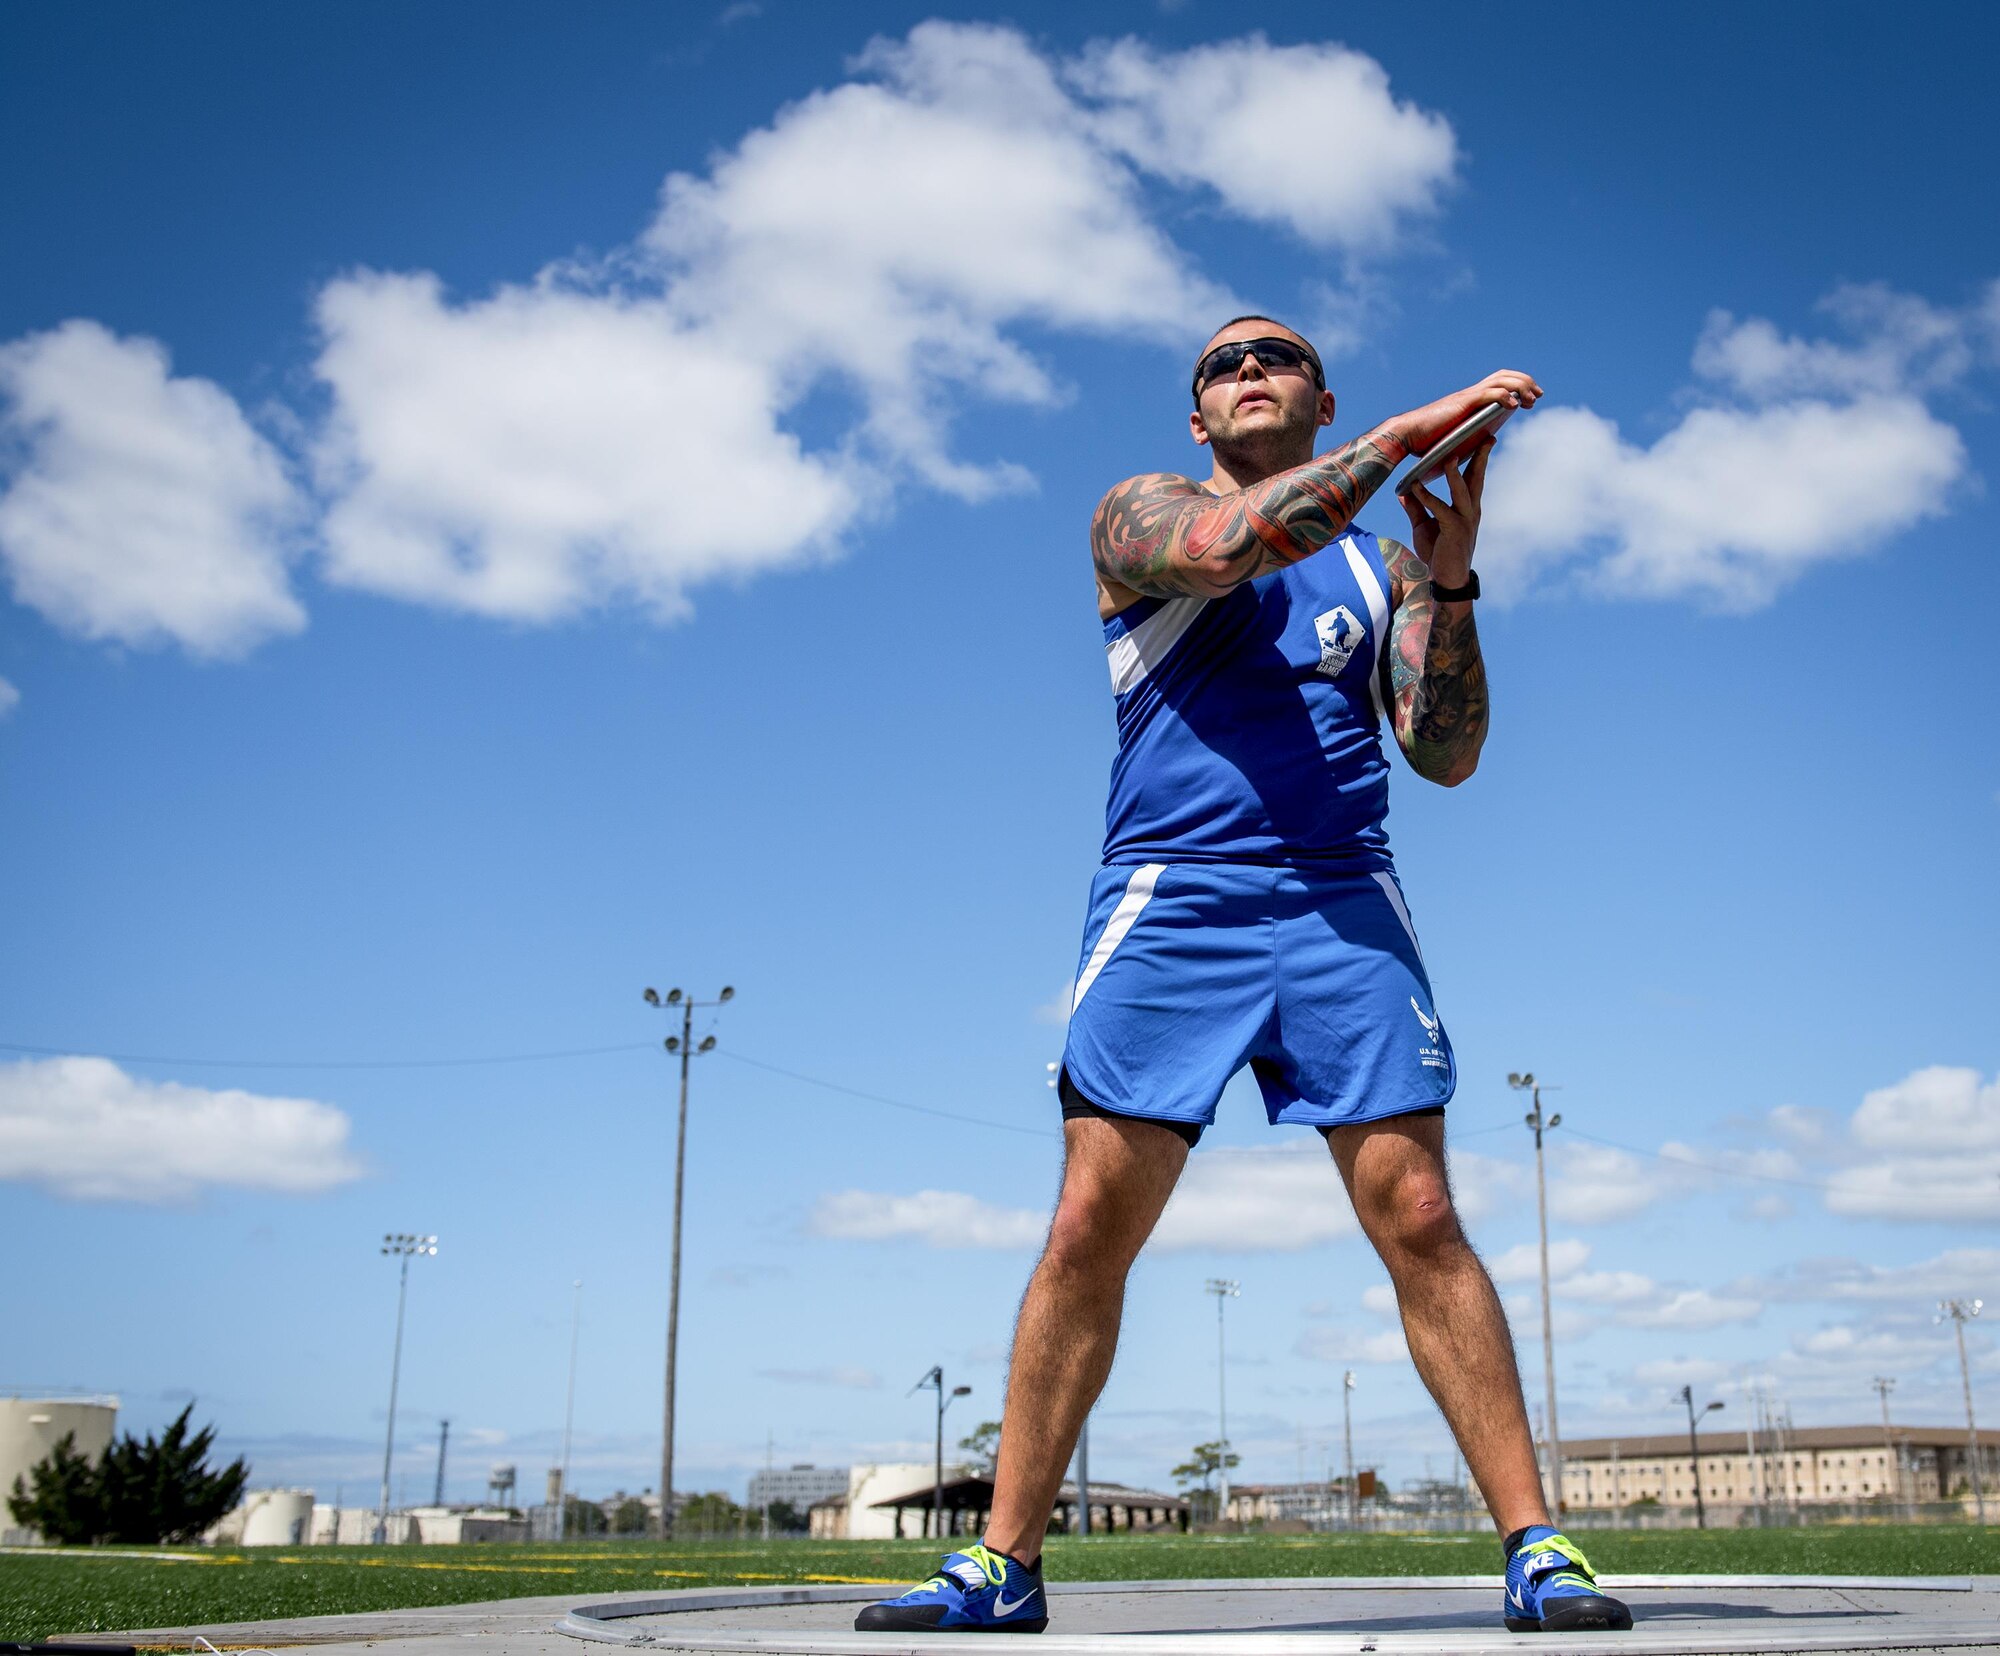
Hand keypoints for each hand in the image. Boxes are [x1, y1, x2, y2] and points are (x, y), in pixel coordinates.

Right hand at [1388, 369, 1542, 455]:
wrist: (1407, 434)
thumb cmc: (1426, 440)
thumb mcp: (1456, 438)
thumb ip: (1471, 437)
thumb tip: (1484, 443)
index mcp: (1470, 400)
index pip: (1499, 381)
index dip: (1518, 385)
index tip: (1532, 398)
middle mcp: (1471, 394)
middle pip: (1504, 375)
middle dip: (1526, 382)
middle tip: (1539, 395)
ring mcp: (1467, 397)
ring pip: (1501, 380)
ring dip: (1521, 387)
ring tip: (1532, 399)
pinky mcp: (1463, 403)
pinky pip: (1489, 393)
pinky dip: (1505, 396)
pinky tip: (1515, 406)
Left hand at [1399, 438, 1488, 590]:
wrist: (1446, 581)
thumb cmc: (1438, 553)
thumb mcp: (1424, 527)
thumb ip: (1416, 508)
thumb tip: (1404, 492)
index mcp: (1467, 508)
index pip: (1473, 479)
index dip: (1476, 460)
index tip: (1480, 440)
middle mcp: (1471, 511)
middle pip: (1477, 479)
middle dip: (1480, 457)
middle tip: (1486, 437)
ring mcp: (1465, 520)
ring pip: (1462, 490)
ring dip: (1454, 473)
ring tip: (1448, 456)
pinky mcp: (1455, 531)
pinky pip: (1441, 509)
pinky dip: (1428, 497)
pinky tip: (1415, 488)